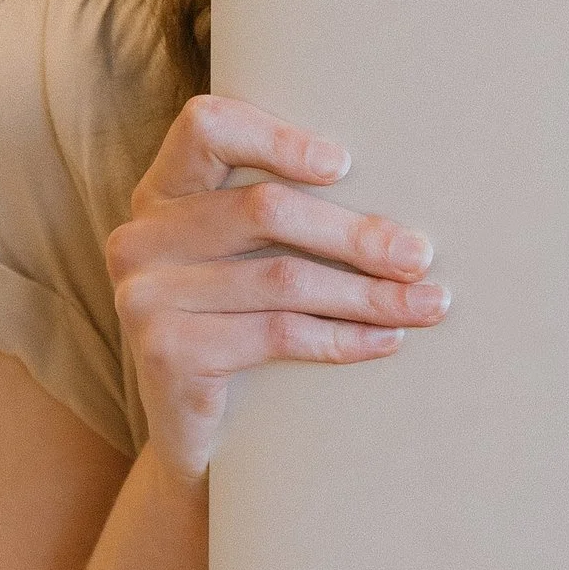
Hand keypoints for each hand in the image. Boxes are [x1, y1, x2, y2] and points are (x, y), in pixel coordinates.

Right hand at [107, 95, 448, 482]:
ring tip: (427, 304)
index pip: (207, 127)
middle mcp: (140, 237)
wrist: (198, 442)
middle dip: (356, 234)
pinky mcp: (164, 351)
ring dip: (368, 293)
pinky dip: (343, 337)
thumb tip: (397, 211)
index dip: (276, 138)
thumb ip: (280, 220)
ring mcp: (143, 295)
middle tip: (420, 255)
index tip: (345, 166)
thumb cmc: (240, 332)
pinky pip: (277, 334)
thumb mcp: (248, 263)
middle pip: (263, 209)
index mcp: (161, 192)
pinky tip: (387, 340)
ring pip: (283, 278)